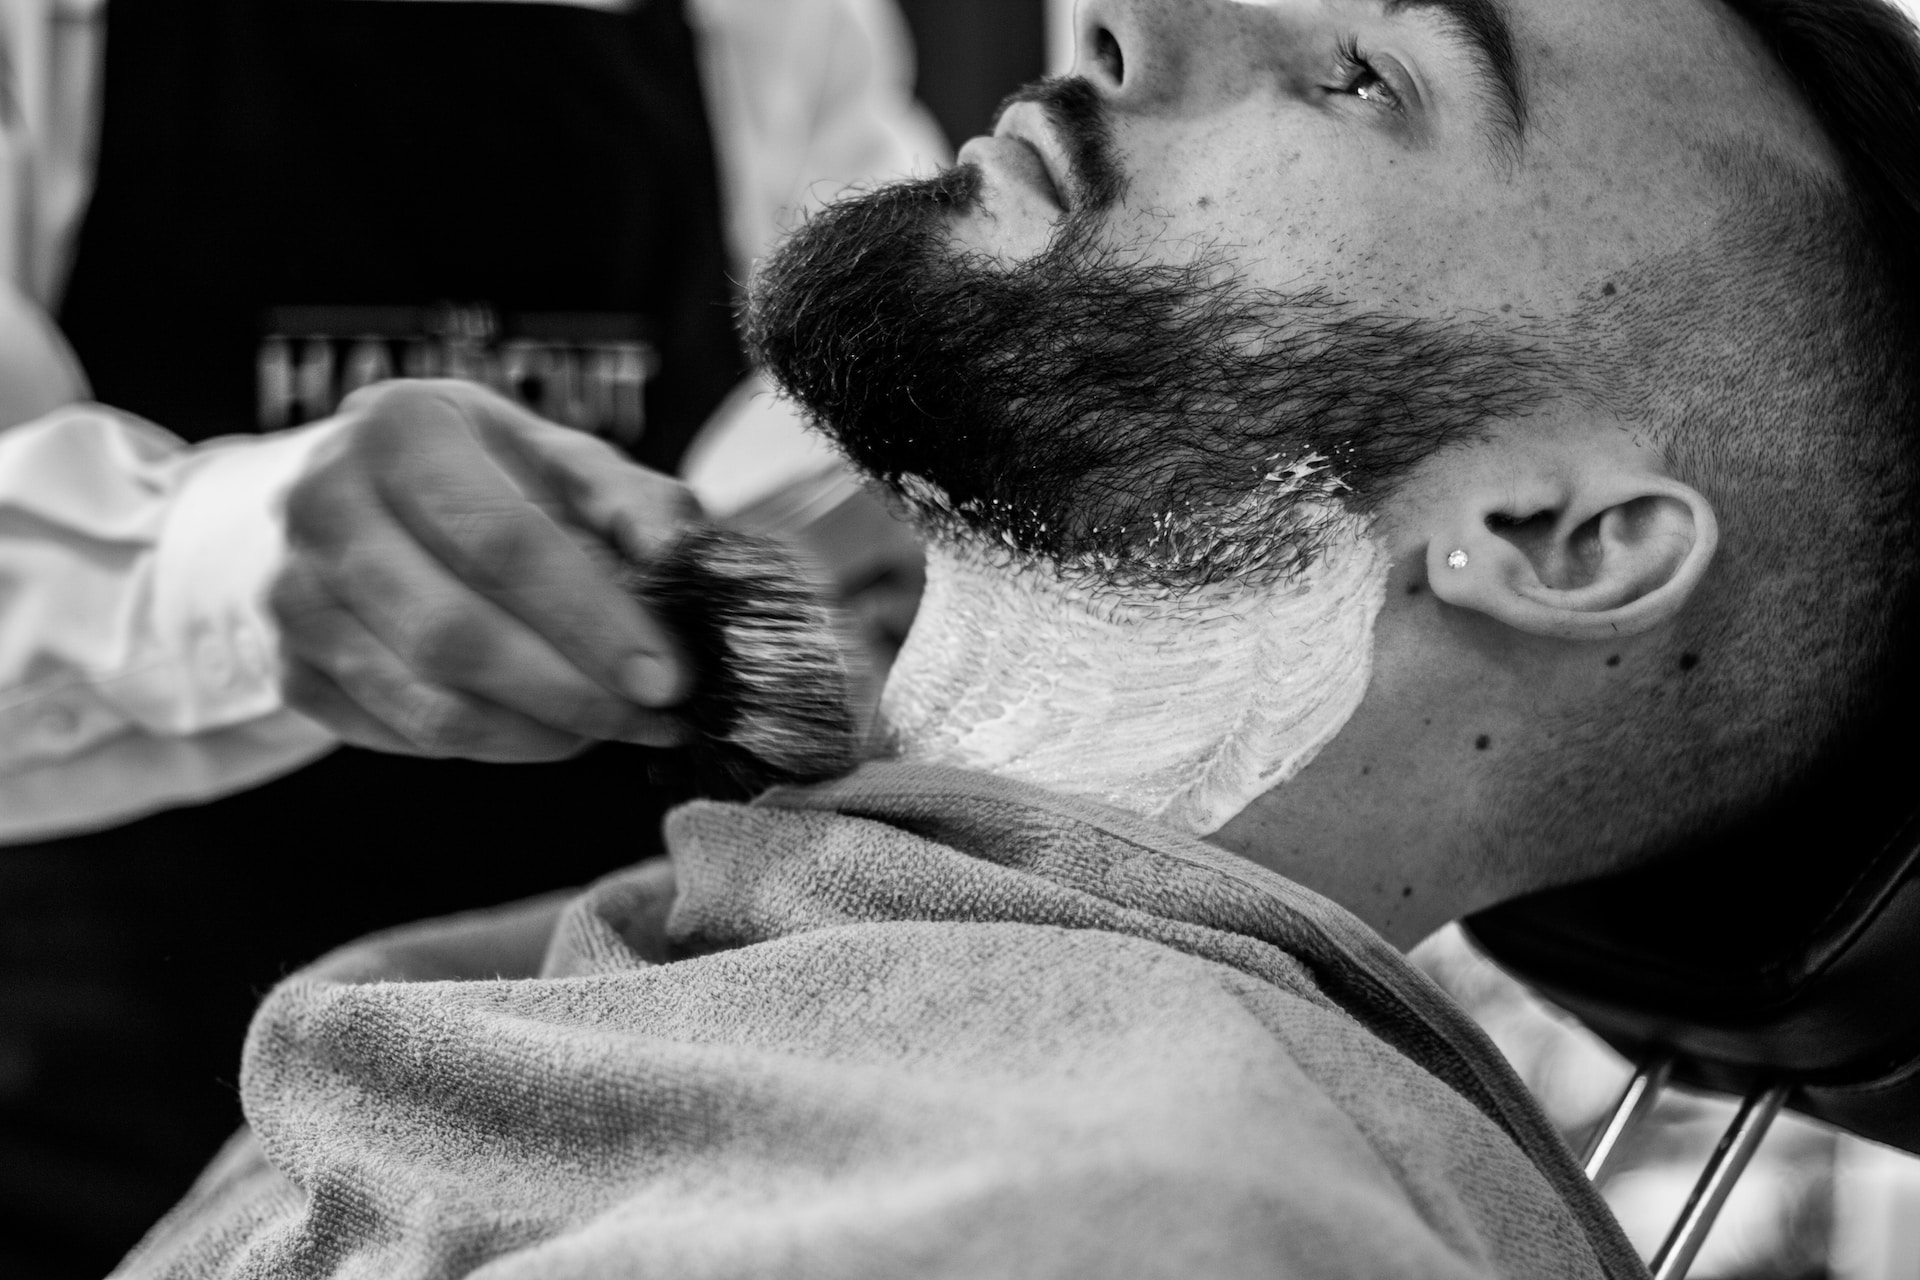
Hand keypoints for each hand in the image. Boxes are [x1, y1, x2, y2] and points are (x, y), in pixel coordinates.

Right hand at [270, 380, 695, 760]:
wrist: (375, 495)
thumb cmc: (493, 476)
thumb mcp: (568, 460)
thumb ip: (634, 504)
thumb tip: (681, 564)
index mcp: (398, 428)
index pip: (501, 540)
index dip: (592, 619)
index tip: (666, 676)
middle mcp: (324, 505)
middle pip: (455, 635)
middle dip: (571, 693)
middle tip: (653, 719)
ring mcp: (294, 593)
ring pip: (427, 704)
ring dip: (539, 734)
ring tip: (612, 728)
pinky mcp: (291, 668)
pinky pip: (401, 737)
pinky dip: (490, 747)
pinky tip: (546, 729)